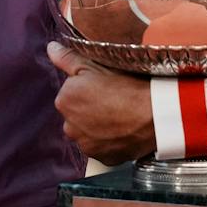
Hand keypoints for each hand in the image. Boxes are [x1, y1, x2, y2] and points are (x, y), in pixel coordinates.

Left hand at [48, 42, 155, 165]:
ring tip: (120, 116)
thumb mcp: (95, 65)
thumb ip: (67, 58)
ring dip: (98, 126)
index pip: (70, 93)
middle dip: (90, 109)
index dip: (89, 89)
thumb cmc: (127, 86)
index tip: (105, 87)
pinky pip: (102, 148)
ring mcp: (85, 145)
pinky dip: (110, 141)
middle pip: (77, 115)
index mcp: (64, 100)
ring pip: (88, 133)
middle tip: (114, 101)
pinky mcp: (101, 158)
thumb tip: (51, 49)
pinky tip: (123, 130)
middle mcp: (69, 126)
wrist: (155, 114)